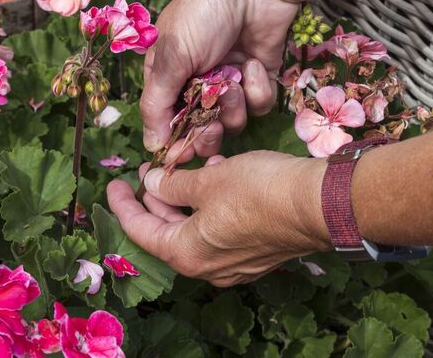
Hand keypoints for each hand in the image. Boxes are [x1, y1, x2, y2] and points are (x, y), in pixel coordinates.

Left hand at [106, 151, 331, 286]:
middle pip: (167, 231)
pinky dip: (211, 205)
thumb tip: (153, 183)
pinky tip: (219, 176)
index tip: (114, 185)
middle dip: (157, 197)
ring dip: (187, 197)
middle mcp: (207, 266)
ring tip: (191, 165)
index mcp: (187, 253)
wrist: (318, 204)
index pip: (141, 230)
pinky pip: (220, 230)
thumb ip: (173, 184)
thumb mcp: (208, 180)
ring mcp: (233, 264)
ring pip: (195, 228)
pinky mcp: (255, 253)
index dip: (123, 205)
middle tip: (152, 169)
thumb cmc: (259, 191)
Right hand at [140, 0, 379, 154]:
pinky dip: (257, 88)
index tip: (183, 151)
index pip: (166, 121)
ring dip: (233, 107)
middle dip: (207, 132)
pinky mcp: (260, 77)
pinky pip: (258, 105)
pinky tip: (254, 64)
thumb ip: (157, 105)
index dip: (175, 139)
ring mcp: (230, 80)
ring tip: (234, 81)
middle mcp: (197, 80)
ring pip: (232, 121)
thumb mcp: (170, 57)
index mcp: (166, 75)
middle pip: (200, 128)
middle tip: (212, 126)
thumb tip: (150, 147)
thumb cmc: (203, 11)